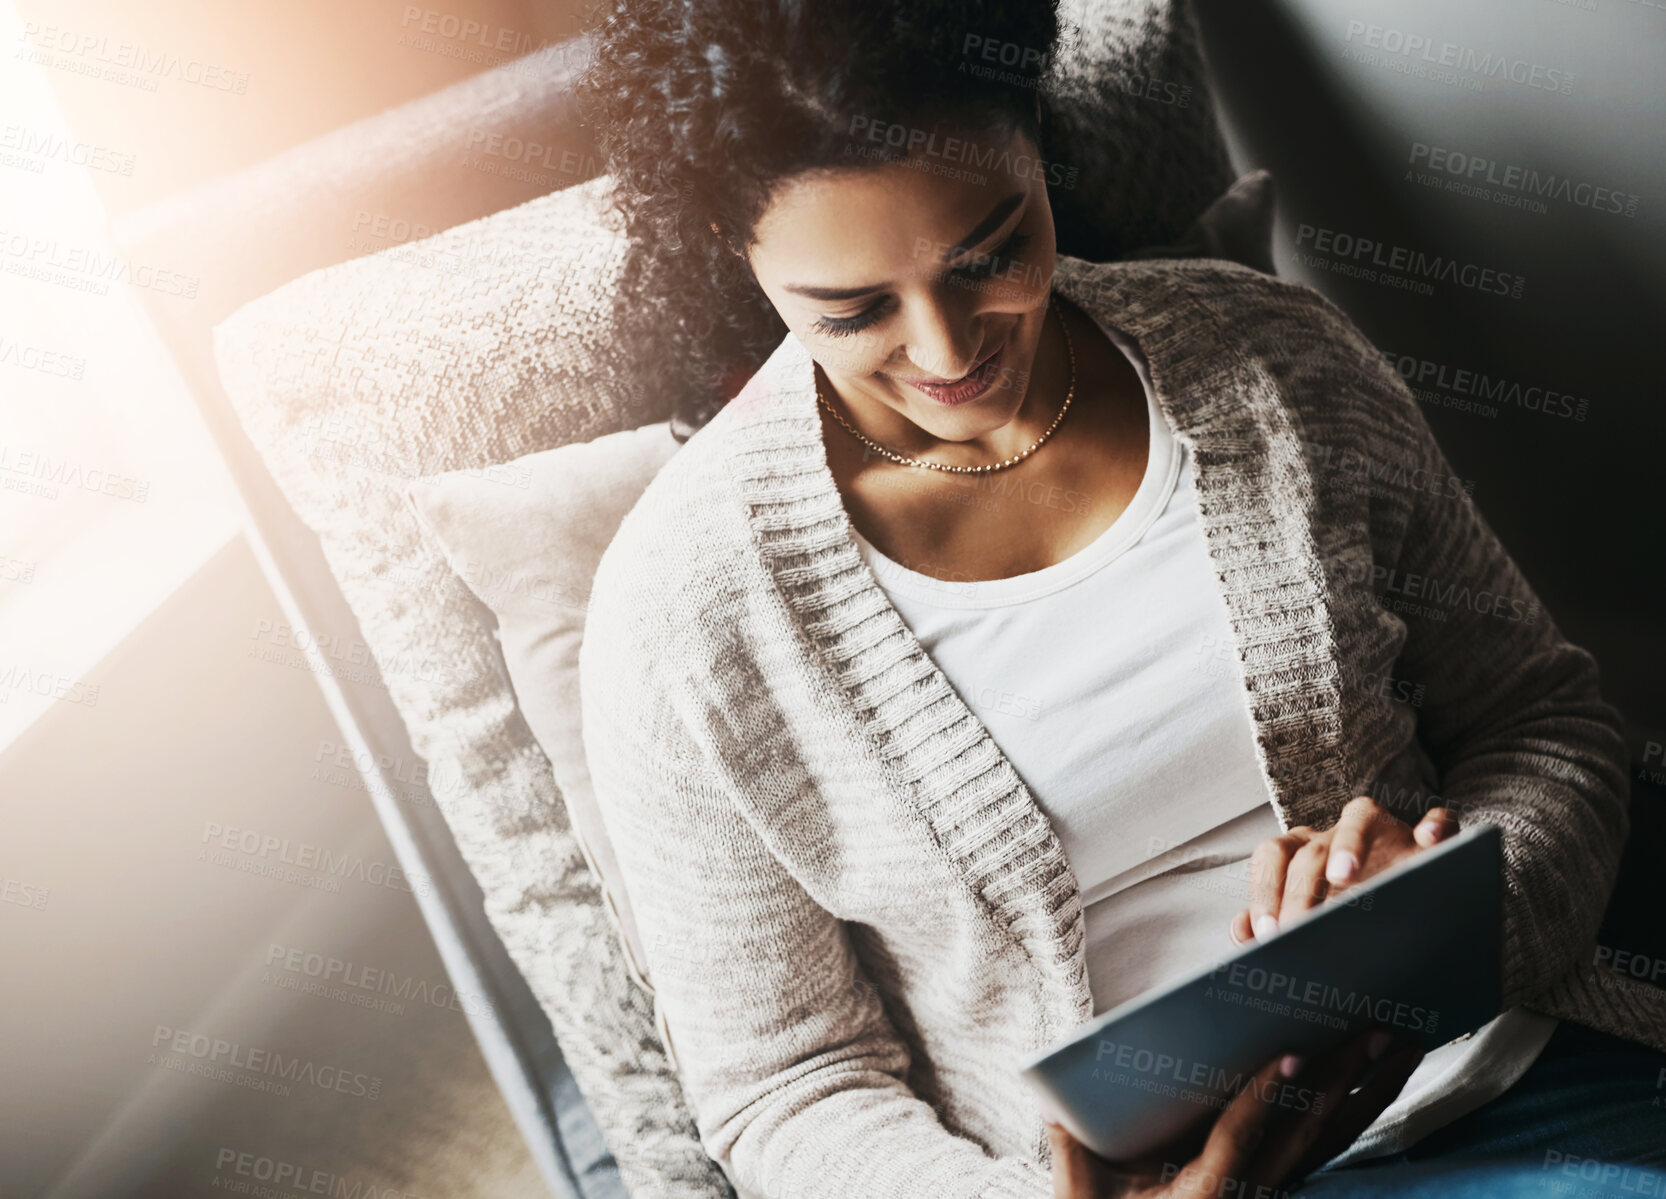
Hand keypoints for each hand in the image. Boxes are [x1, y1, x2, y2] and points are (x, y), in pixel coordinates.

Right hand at [1046, 1027, 1424, 1197]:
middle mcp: (1250, 1196)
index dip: (1262, 1097)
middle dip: (1343, 1079)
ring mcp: (1271, 1190)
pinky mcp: (1277, 1181)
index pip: (1238, 1139)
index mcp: (1205, 1197)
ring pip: (1329, 1138)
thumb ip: (1070, 1153)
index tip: (1289, 1057)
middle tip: (1376, 1028)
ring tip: (1401, 1040)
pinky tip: (1377, 1074)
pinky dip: (1355, 1104)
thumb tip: (1055, 1103)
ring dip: (1368, 1088)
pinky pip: (1325, 1142)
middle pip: (1306, 1133)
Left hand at [1229, 797, 1457, 944]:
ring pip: (1360, 818)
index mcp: (1302, 851)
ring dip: (1349, 843)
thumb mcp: (1308, 916)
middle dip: (1299, 890)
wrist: (1411, 899)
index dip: (1265, 890)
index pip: (1272, 856)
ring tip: (1343, 875)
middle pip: (1310, 849)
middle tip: (1297, 930)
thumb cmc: (1346, 908)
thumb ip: (1272, 920)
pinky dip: (1434, 825)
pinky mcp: (1428, 838)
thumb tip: (1240, 933)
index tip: (1268, 931)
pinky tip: (1429, 839)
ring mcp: (1384, 831)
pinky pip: (1436, 821)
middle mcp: (1336, 836)